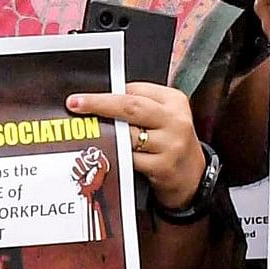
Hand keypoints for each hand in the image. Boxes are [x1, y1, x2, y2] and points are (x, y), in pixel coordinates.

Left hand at [68, 81, 205, 209]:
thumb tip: (100, 100)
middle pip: (131, 107)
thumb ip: (140, 106)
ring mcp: (171, 144)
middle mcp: (175, 120)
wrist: (193, 178)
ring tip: (88, 132)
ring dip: (106, 134)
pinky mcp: (163, 167)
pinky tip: (104, 154)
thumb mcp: (164, 118)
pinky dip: (115, 156)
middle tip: (75, 104)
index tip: (83, 96)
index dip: (108, 93)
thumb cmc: (171, 142)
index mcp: (174, 101)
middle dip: (100, 104)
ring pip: (127, 135)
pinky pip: (130, 159)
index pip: (135, 90)